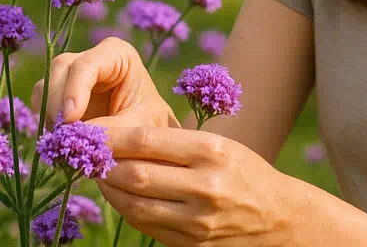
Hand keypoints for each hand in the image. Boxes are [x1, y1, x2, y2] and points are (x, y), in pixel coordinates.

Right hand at [30, 36, 178, 129]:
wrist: (148, 138)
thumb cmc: (151, 125)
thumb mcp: (139, 127)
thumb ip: (111, 130)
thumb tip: (77, 134)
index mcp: (117, 54)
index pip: (87, 64)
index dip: (75, 90)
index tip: (71, 119)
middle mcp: (92, 58)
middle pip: (60, 69)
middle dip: (58, 103)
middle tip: (65, 135)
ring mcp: (73, 74)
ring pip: (46, 85)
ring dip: (50, 114)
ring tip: (67, 140)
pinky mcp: (61, 94)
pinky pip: (42, 103)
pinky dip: (48, 122)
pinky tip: (65, 140)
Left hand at [96, 125, 295, 246]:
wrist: (279, 217)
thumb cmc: (243, 171)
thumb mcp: (219, 145)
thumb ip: (174, 144)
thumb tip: (119, 139)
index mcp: (212, 152)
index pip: (145, 140)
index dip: (111, 136)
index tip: (90, 131)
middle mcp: (205, 186)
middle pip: (135, 174)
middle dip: (104, 164)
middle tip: (87, 155)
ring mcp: (198, 222)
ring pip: (135, 205)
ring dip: (109, 190)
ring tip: (99, 175)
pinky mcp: (192, 246)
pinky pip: (146, 226)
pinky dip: (127, 209)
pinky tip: (120, 197)